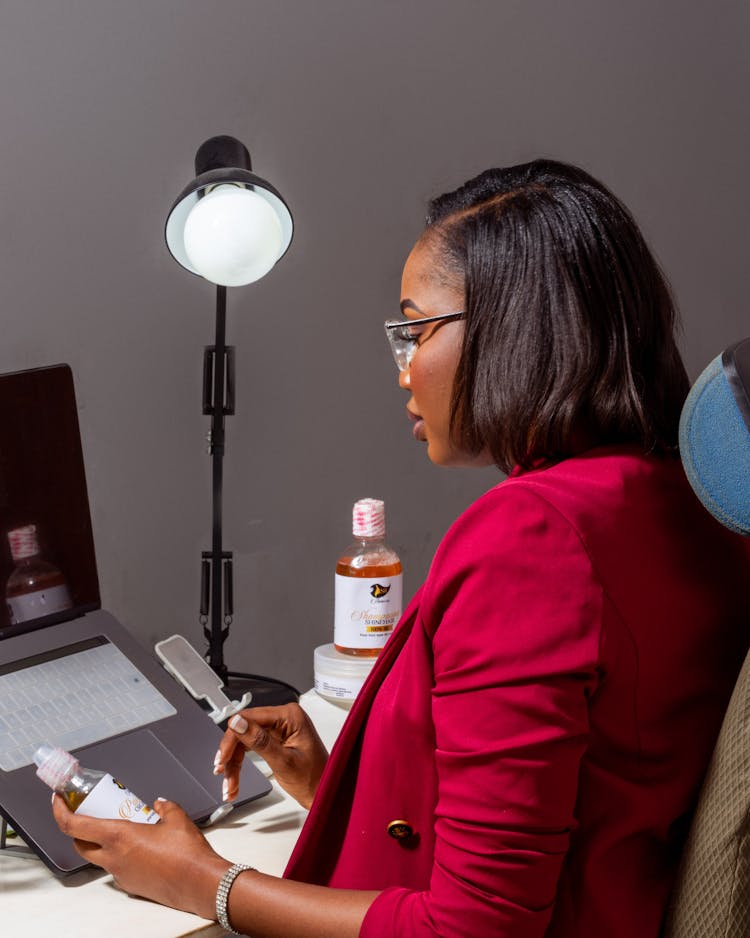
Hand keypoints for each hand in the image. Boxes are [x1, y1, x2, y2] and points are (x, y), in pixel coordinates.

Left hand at [51, 795, 228, 919]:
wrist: (198, 883)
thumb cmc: (187, 853)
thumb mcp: (177, 818)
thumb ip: (165, 806)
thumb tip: (159, 803)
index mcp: (119, 837)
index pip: (74, 826)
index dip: (61, 812)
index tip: (59, 800)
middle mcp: (114, 858)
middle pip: (80, 844)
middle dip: (78, 828)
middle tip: (90, 813)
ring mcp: (120, 874)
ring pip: (98, 857)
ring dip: (101, 843)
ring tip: (121, 829)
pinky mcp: (131, 885)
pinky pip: (117, 867)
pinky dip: (120, 855)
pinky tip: (140, 847)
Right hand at [215, 703, 327, 808]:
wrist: (325, 794)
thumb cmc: (315, 779)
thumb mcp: (284, 762)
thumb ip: (259, 741)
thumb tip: (238, 723)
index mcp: (290, 716)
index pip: (249, 718)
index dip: (232, 738)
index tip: (222, 757)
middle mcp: (284, 718)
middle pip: (244, 729)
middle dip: (232, 754)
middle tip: (222, 772)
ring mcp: (280, 728)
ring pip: (244, 740)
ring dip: (234, 763)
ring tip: (230, 785)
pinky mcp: (276, 739)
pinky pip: (251, 747)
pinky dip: (241, 764)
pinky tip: (234, 779)